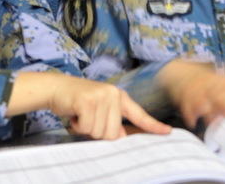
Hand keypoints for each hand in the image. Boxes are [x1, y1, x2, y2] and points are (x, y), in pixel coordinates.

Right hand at [47, 74, 171, 139]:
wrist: (57, 87)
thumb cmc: (78, 102)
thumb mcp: (99, 109)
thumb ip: (111, 122)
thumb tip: (121, 137)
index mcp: (119, 97)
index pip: (139, 114)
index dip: (153, 125)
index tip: (168, 132)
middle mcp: (113, 94)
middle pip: (112, 133)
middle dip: (97, 131)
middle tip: (88, 117)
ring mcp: (101, 96)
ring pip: (99, 132)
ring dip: (86, 128)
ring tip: (81, 114)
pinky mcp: (88, 101)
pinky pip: (87, 128)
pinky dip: (78, 126)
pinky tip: (75, 114)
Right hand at [158, 60, 224, 127]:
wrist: (184, 74)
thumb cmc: (211, 85)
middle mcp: (213, 87)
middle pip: (222, 95)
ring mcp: (199, 92)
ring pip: (204, 101)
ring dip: (209, 111)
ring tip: (214, 122)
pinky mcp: (186, 99)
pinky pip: (187, 107)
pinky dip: (190, 115)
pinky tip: (193, 123)